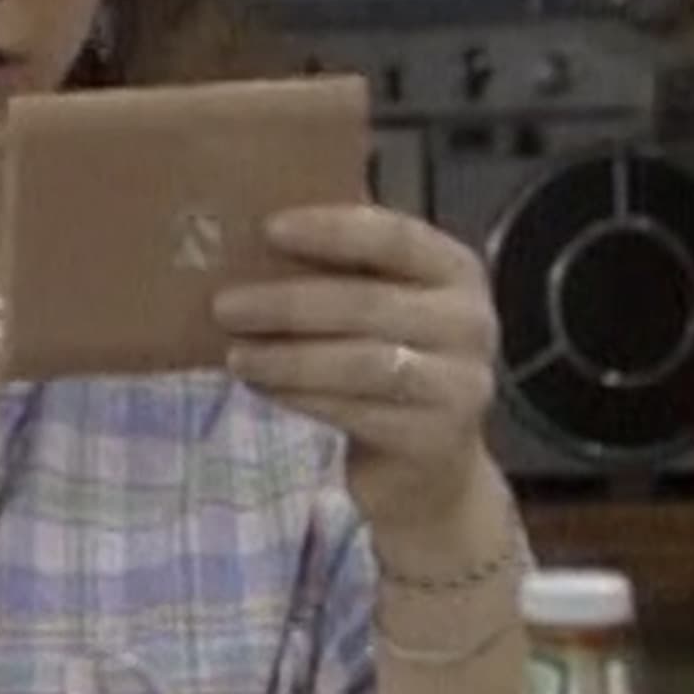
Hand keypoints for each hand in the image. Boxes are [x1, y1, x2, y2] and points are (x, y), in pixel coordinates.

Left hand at [213, 204, 499, 539]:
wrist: (431, 465)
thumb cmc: (391, 359)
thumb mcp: (382, 304)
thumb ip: (341, 269)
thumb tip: (248, 235)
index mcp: (455, 271)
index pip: (396, 237)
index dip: (332, 230)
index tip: (268, 228)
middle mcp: (469, 322)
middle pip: (368, 303)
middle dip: (288, 304)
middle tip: (224, 306)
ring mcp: (460, 384)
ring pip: (360, 362)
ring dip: (287, 358)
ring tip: (235, 356)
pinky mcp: (434, 439)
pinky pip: (355, 411)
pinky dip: (300, 396)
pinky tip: (261, 387)